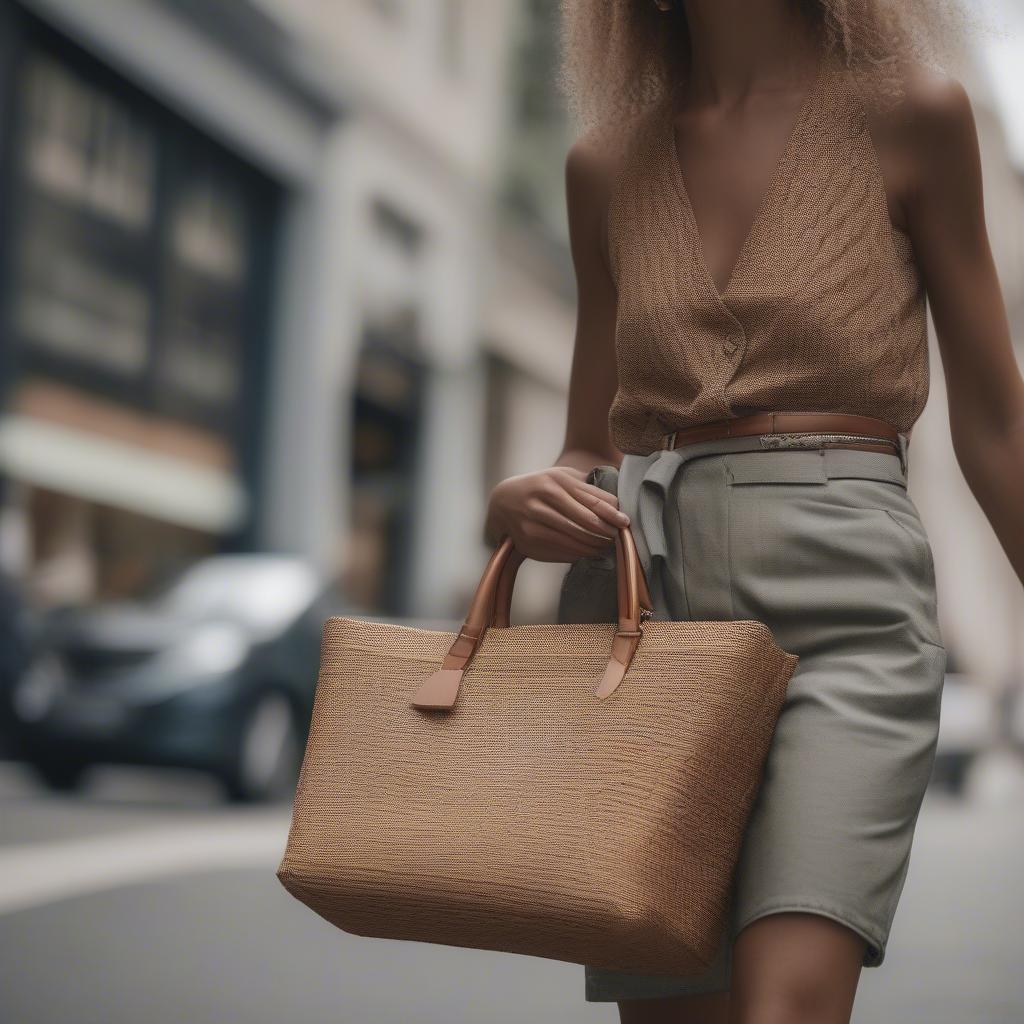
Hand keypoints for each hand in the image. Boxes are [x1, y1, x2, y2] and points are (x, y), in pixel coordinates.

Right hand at [486, 467, 630, 561]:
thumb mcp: (560, 478)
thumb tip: (616, 503)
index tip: (625, 523)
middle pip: (586, 524)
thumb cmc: (540, 487)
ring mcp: (533, 525)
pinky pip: (560, 553)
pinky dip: (578, 555)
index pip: (592, 502)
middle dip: (606, 533)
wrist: (503, 502)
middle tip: (618, 538)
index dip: (612, 515)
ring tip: (606, 547)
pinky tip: (587, 552)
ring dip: (595, 547)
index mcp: (553, 483)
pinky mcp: (527, 543)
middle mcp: (542, 503)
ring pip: (575, 542)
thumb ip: (586, 487)